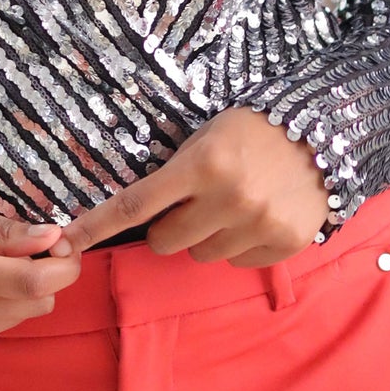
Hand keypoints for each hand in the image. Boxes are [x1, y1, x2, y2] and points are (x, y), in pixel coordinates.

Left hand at [46, 107, 330, 267]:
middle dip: (167, 226)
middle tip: (186, 203)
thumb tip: (139, 210)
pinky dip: (238, 243)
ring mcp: (257, 224)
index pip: (137, 202)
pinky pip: (237, 261)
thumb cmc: (252, 129)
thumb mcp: (207, 136)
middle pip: (164, 240)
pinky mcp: (282, 243)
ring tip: (228, 203)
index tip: (68, 239)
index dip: (99, 223)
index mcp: (201, 164)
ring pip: (201, 254)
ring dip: (204, 235)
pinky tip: (255, 214)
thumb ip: (177, 171)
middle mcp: (228, 197)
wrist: (321, 134)